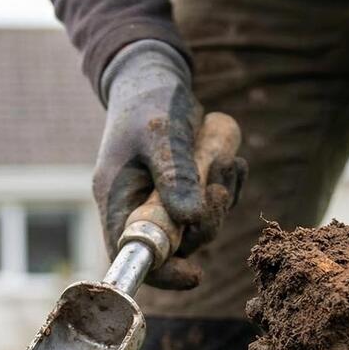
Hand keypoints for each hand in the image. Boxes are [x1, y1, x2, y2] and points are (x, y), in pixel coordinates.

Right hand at [95, 40, 245, 289]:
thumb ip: (176, 174)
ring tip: (225, 159)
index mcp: (117, 198)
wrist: (154, 75)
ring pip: (198, 226)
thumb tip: (192, 220)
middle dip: (205, 224)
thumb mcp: (162, 133)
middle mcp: (136, 205)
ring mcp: (161, 199)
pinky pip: (210, 205)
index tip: (196, 275)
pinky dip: (227, 188)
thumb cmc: (150, 101)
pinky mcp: (183, 188)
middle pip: (174, 245)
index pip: (132, 254)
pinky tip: (231, 159)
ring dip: (220, 201)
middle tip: (218, 188)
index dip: (162, 273)